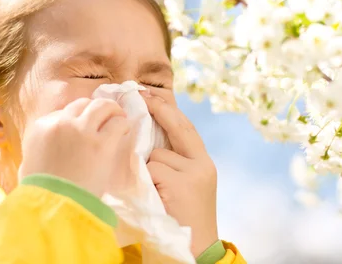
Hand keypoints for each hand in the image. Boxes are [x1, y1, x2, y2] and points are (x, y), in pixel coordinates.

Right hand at [18, 97, 134, 196]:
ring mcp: (82, 130)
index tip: (84, 126)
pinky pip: (118, 123)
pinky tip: (124, 132)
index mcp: (40, 127)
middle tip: (105, 118)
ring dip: (112, 111)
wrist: (53, 206)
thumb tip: (44, 152)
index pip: (63, 112)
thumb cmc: (39, 192)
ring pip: (102, 106)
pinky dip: (122, 124)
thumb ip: (37, 151)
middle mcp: (60, 123)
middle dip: (94, 110)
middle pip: (83, 105)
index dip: (76, 118)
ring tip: (119, 118)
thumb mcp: (29, 165)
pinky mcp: (102, 143)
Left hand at [142, 93, 218, 256]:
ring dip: (145, 166)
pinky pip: (152, 168)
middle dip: (158, 108)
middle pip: (179, 126)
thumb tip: (144, 136)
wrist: (193, 255)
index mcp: (204, 164)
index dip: (167, 109)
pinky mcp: (180, 185)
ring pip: (157, 154)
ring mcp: (193, 174)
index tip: (148, 95)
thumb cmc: (180, 222)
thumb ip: (171, 164)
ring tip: (150, 188)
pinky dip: (144, 178)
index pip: (185, 128)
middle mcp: (202, 165)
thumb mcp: (182, 188)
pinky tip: (150, 195)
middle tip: (138, 94)